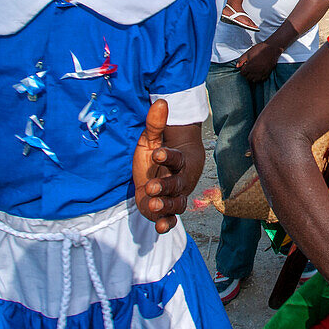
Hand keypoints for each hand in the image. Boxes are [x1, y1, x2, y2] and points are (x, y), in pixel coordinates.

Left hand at [133, 100, 188, 233]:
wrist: (155, 175)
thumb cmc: (153, 157)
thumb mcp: (150, 140)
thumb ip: (155, 124)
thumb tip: (161, 101)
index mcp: (177, 162)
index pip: (176, 159)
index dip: (168, 157)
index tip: (157, 153)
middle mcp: (179, 181)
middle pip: (178, 185)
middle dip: (166, 186)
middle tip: (152, 186)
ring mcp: (173, 198)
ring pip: (177, 204)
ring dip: (166, 205)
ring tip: (153, 204)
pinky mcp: (165, 212)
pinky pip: (170, 220)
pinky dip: (166, 224)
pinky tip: (159, 227)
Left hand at [236, 41, 280, 82]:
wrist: (272, 48)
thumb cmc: (260, 49)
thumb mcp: (248, 53)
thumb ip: (241, 60)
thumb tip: (236, 66)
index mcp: (249, 66)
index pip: (242, 73)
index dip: (242, 70)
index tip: (244, 67)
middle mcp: (255, 72)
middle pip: (247, 78)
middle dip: (246, 74)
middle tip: (248, 69)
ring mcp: (262, 73)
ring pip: (254, 80)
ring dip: (252, 77)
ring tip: (252, 72)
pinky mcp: (267, 73)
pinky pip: (261, 80)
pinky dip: (258, 78)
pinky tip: (258, 73)